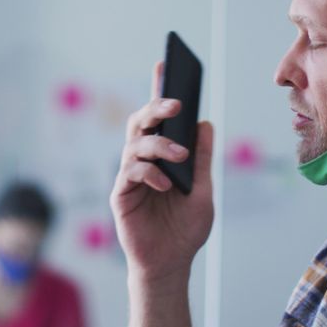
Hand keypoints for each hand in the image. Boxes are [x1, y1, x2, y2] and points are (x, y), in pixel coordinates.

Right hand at [110, 61, 214, 284]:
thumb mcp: (203, 191)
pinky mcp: (121, 195)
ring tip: (180, 156)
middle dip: (156, 106)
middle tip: (177, 104)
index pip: (160, 118)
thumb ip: (203, 159)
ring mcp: (130, 176)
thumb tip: (205, 123)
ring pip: (135, 143)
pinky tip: (166, 184)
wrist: (172, 264)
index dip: (159, 89)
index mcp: (164, 155)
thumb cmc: (185, 229)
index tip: (165, 63)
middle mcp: (144, 160)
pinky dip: (149, 173)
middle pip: (141, 121)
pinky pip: (130, 172)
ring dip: (159, 145)